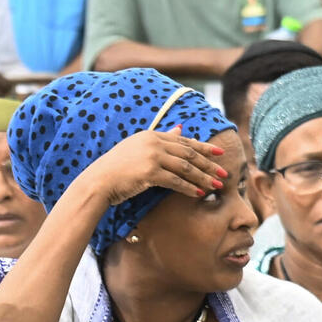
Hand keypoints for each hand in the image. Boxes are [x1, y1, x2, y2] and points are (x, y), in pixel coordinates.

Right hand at [72, 126, 226, 209]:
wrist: (98, 182)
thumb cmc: (115, 168)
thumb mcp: (138, 148)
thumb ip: (160, 139)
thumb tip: (180, 128)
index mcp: (152, 135)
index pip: (184, 141)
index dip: (204, 147)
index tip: (220, 153)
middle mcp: (154, 143)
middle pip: (189, 153)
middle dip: (209, 164)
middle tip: (224, 173)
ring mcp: (152, 156)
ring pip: (186, 167)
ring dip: (203, 177)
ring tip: (216, 185)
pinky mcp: (150, 172)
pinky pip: (176, 181)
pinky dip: (189, 188)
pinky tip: (199, 193)